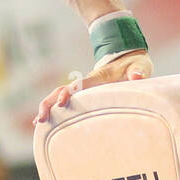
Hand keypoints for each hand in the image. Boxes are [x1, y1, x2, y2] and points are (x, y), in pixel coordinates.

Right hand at [33, 49, 151, 123]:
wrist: (127, 56)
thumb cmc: (135, 64)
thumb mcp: (140, 65)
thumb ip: (138, 71)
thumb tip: (137, 76)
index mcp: (99, 77)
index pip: (81, 84)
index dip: (70, 92)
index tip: (61, 101)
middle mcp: (87, 82)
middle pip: (61, 89)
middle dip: (50, 102)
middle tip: (41, 118)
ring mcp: (83, 87)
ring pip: (58, 94)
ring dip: (47, 106)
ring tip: (38, 123)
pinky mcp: (83, 93)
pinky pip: (65, 99)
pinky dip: (52, 108)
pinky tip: (44, 122)